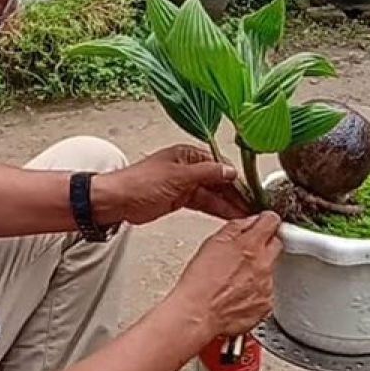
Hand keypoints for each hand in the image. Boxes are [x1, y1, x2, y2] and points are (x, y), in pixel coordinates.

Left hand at [93, 145, 252, 225]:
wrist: (116, 201)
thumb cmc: (138, 183)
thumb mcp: (177, 176)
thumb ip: (206, 173)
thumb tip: (229, 170)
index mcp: (187, 154)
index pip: (219, 164)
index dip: (236, 178)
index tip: (251, 190)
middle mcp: (187, 167)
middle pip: (218, 180)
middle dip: (236, 194)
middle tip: (252, 206)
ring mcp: (184, 184)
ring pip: (213, 194)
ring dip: (229, 204)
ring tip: (245, 214)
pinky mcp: (180, 199)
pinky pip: (204, 203)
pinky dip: (216, 209)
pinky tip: (229, 215)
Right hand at [170, 212, 282, 338]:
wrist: (198, 314)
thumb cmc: (199, 283)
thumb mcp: (211, 244)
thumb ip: (235, 228)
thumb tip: (248, 222)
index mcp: (250, 245)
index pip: (272, 221)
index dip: (266, 220)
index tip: (264, 223)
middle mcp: (263, 264)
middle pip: (276, 245)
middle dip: (265, 245)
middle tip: (247, 252)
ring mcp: (267, 286)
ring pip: (270, 270)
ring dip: (258, 271)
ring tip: (235, 279)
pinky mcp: (266, 305)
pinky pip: (267, 292)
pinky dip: (256, 292)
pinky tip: (238, 294)